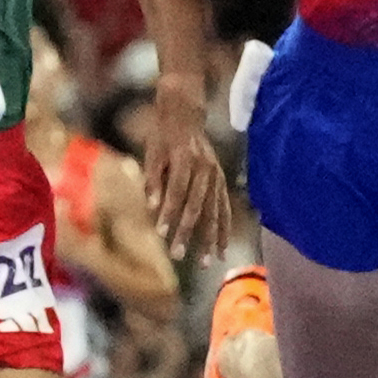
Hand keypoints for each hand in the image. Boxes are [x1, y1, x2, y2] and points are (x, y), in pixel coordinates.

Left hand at [141, 92, 234, 259]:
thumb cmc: (163, 135)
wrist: (185, 116)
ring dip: (211, 238)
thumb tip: (152, 208)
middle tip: (178, 255)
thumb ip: (152, 180)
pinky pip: (225, 208)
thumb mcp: (152, 152)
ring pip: (215, 211)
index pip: (177, 191)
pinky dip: (224, 229)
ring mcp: (216, 175)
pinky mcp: (221, 180)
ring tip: (207, 262)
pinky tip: (221, 248)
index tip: (161, 234)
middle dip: (187, 232)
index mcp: (185, 159)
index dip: (169, 213)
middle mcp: (204, 168)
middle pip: (197, 206)